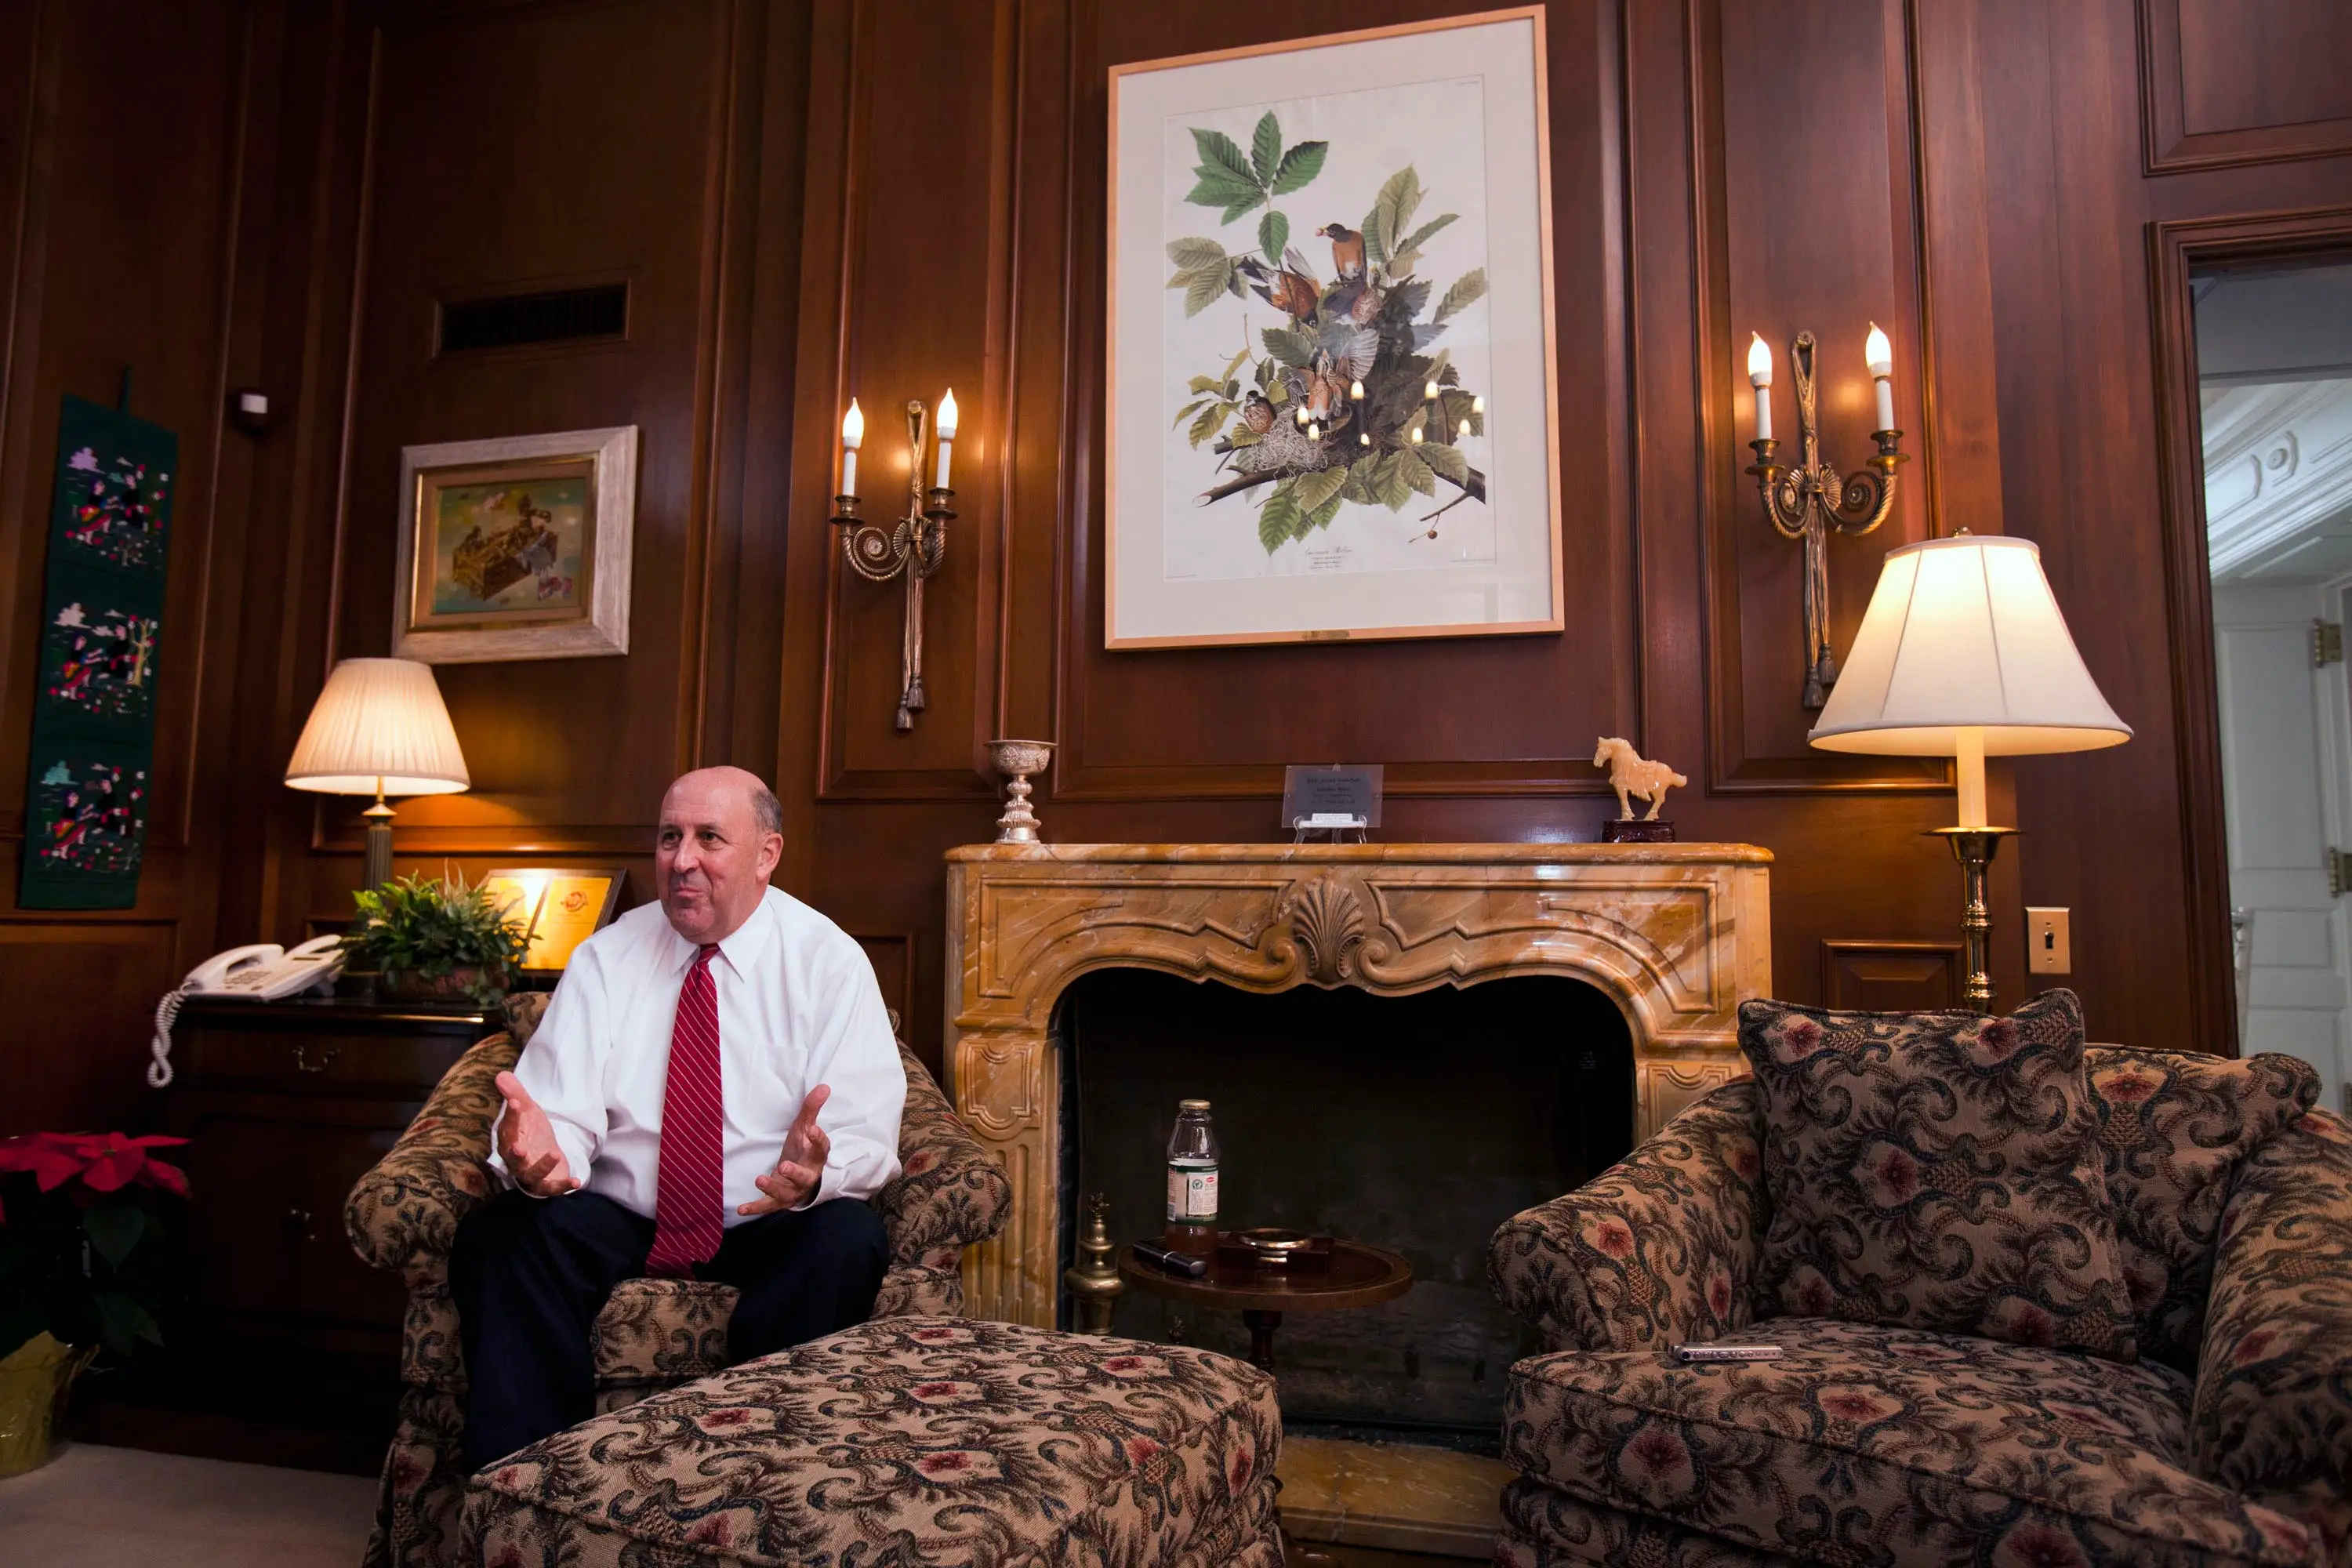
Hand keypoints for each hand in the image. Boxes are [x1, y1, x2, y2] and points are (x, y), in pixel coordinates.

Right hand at [493, 1071, 578, 1196]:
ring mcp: (531, 1174)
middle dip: (516, 1154)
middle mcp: (516, 1160)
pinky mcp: (546, 1184)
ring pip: (532, 1175)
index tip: (516, 1102)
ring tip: (555, 1154)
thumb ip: (516, 1093)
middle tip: (520, 1147)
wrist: (541, 1155)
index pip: (508, 1128)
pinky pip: (552, 1188)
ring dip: (542, 1167)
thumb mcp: (527, 1110)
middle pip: (513, 1158)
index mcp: (509, 1140)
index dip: (512, 1116)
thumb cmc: (530, 1132)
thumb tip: (501, 1074)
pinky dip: (563, 1186)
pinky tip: (576, 1181)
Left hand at [739, 1084, 829, 1215]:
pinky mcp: (778, 1201)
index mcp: (815, 1158)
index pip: (821, 1149)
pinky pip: (768, 1206)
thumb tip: (823, 1086)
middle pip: (805, 1177)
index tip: (811, 1129)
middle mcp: (807, 1177)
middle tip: (784, 1165)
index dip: (818, 1140)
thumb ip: (811, 1110)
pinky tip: (741, 1209)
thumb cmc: (802, 1151)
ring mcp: (793, 1191)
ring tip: (759, 1179)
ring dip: (773, 1188)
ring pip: (786, 1193)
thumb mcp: (804, 1129)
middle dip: (795, 1172)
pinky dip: (755, 1208)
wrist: (800, 1181)